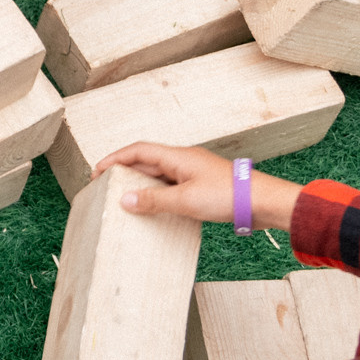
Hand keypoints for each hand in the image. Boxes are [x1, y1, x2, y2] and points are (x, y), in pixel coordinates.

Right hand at [96, 141, 299, 232]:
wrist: (262, 203)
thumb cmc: (229, 196)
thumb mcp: (185, 200)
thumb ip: (153, 200)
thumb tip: (124, 199)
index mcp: (178, 156)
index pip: (138, 150)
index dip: (115, 158)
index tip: (97, 171)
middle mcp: (184, 161)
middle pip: (146, 161)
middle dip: (124, 172)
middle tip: (105, 187)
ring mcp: (193, 174)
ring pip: (159, 176)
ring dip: (141, 185)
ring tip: (124, 200)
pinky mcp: (202, 188)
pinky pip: (172, 188)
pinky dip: (157, 196)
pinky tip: (154, 209)